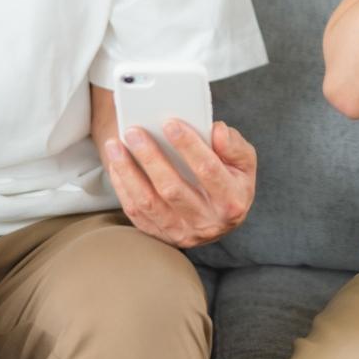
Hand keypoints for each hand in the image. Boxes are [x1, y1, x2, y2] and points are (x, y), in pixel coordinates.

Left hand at [103, 119, 257, 248]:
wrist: (218, 219)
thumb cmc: (230, 182)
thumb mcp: (243, 163)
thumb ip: (234, 146)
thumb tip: (216, 132)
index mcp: (231, 201)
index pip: (208, 170)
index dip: (189, 146)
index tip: (170, 123)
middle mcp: (207, 222)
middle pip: (172, 189)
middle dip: (151, 157)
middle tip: (134, 131)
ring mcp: (181, 232)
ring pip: (148, 203)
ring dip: (128, 172)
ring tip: (115, 145)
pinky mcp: (160, 235)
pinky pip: (136, 212)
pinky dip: (122, 187)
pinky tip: (116, 165)